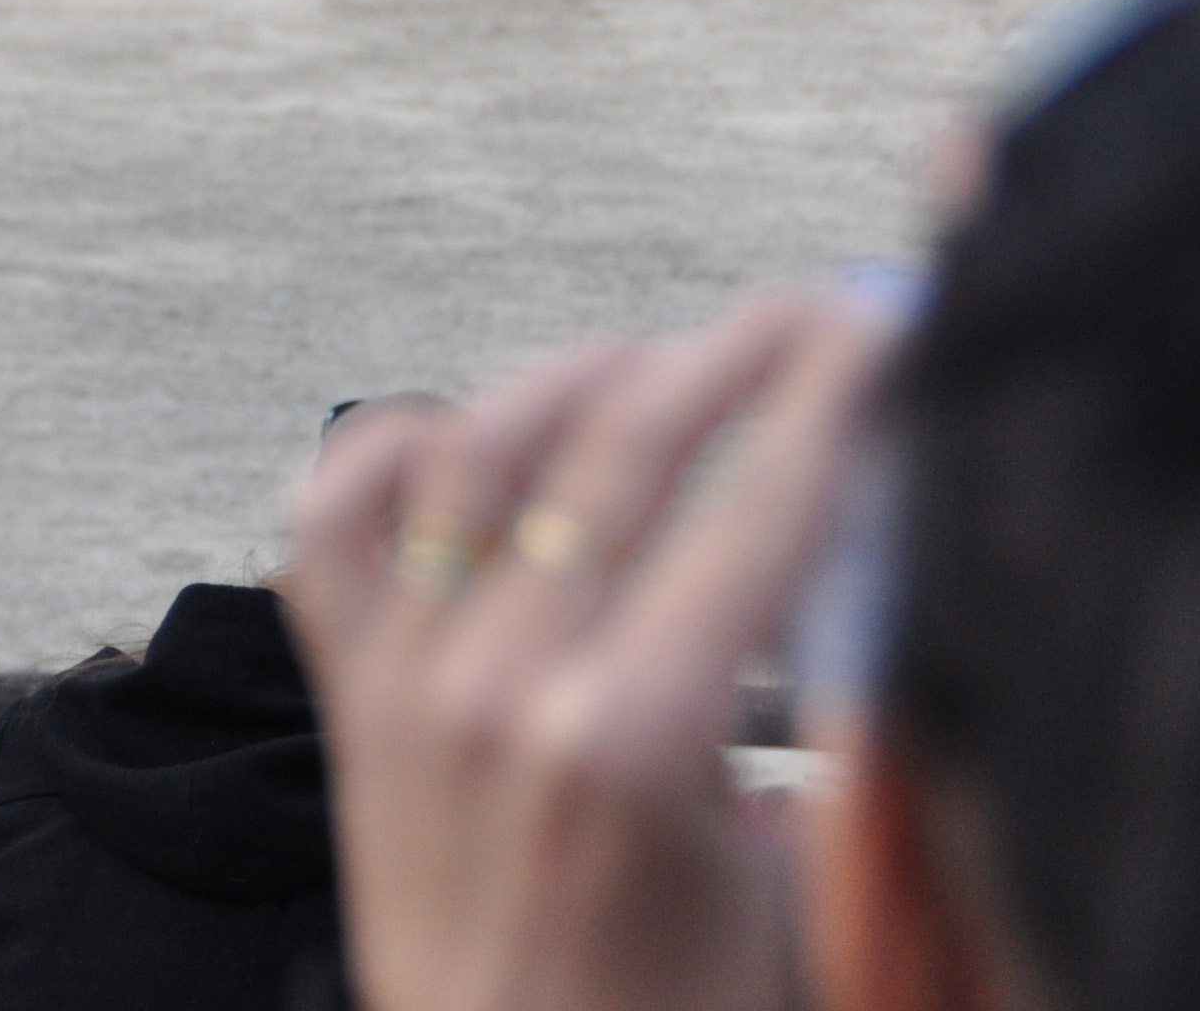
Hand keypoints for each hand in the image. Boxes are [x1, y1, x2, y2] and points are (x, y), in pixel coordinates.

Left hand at [280, 289, 894, 1010]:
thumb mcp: (786, 884)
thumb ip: (825, 744)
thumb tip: (856, 586)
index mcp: (630, 735)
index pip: (754, 512)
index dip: (827, 401)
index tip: (872, 332)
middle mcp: (501, 682)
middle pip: (620, 446)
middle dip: (729, 357)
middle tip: (799, 315)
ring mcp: (406, 677)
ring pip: (473, 450)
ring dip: (573, 377)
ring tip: (653, 360)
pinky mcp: (347, 697)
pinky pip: (327, 524)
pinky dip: (384, 451)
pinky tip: (453, 429)